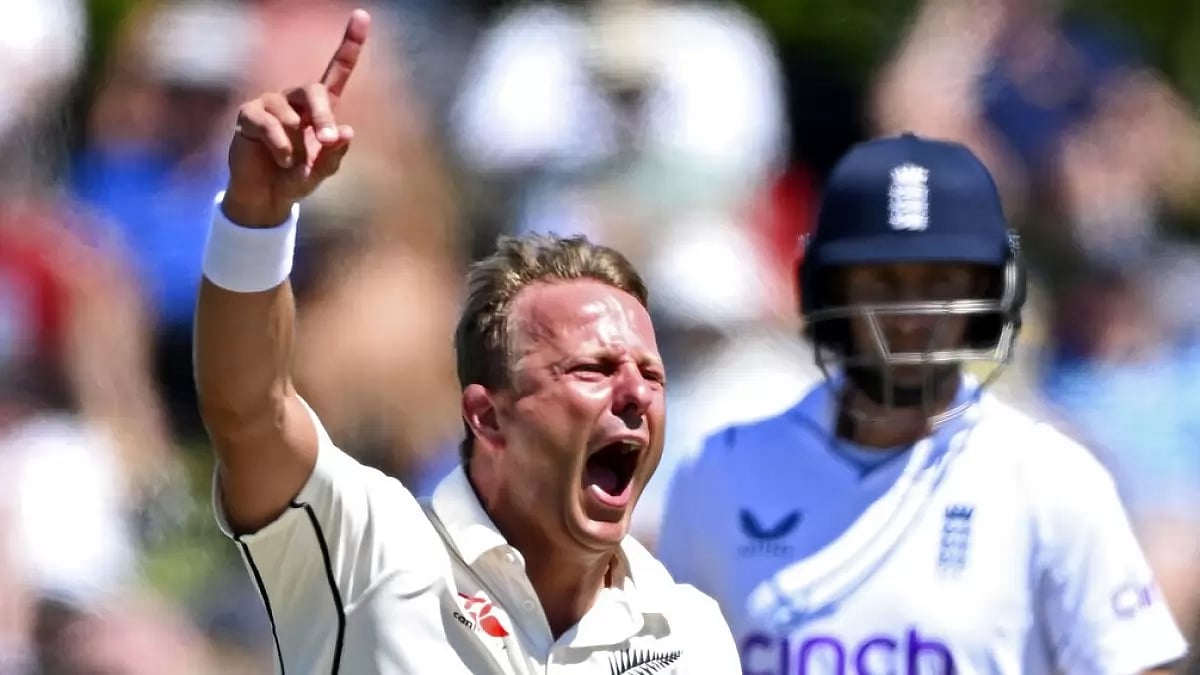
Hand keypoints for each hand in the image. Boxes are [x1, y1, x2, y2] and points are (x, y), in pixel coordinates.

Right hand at [222, 9, 370, 226]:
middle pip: (314, 91)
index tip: (363, 16)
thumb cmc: (297, 178)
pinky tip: (280, 159)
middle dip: (323, 115)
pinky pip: (269, 126)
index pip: (337, 70)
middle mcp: (295, 99)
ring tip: (291, 161)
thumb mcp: (322, 171)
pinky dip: (281, 148)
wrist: (267, 196)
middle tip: (328, 139)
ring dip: (297, 144)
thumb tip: (346, 131)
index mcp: (320, 107)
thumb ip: (335, 154)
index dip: (350, 44)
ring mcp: (270, 103)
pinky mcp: (248, 114)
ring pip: (291, 115)